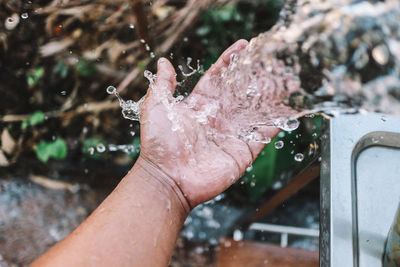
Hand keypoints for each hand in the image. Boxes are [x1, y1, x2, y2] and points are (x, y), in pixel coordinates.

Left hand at [138, 40, 279, 207]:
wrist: (167, 179)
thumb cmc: (158, 143)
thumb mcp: (156, 106)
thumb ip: (163, 84)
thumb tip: (163, 62)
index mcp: (199, 105)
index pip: (218, 78)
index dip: (229, 61)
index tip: (243, 46)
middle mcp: (217, 118)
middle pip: (241, 91)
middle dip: (256, 75)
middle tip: (272, 59)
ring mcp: (231, 134)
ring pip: (256, 109)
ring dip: (271, 94)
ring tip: (288, 78)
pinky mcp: (244, 151)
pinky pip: (264, 132)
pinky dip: (278, 119)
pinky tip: (290, 105)